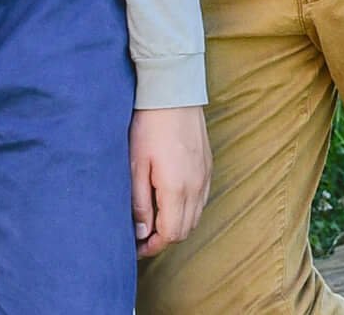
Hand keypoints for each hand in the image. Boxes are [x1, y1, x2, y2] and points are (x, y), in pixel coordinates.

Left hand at [130, 105, 210, 255]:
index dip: (153, 247)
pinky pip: (201, 200)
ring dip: (176, 225)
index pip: (170, 234)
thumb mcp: (136, 166)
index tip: (136, 248)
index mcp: (176, 189)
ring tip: (154, 221)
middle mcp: (196, 187)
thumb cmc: (149, 127)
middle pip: (184, 230)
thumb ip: (139, 202)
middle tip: (142, 237)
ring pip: (195, 217)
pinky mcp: (208, 166)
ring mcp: (205, 176)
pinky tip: (171, 202)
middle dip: (164, 239)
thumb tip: (142, 232)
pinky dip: (187, 210)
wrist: (173, 94)